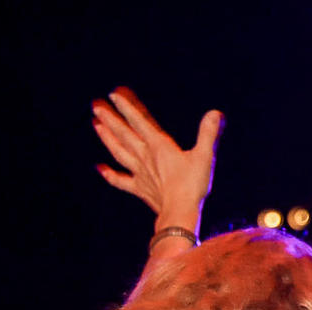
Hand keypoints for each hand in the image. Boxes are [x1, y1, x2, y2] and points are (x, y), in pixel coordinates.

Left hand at [92, 88, 222, 228]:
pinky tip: (100, 168)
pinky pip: (120, 180)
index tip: (114, 94)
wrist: (180, 213)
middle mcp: (145, 157)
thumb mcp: (204, 157)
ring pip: (118, 152)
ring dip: (106, 138)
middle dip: (110, 119)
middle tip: (96, 106)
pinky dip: (109, 175)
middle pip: (123, 134)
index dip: (126, 107)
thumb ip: (208, 133)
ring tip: (96, 125)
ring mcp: (139, 173)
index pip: (139, 121)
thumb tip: (216, 113)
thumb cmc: (192, 186)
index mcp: (159, 146)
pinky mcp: (139, 189)